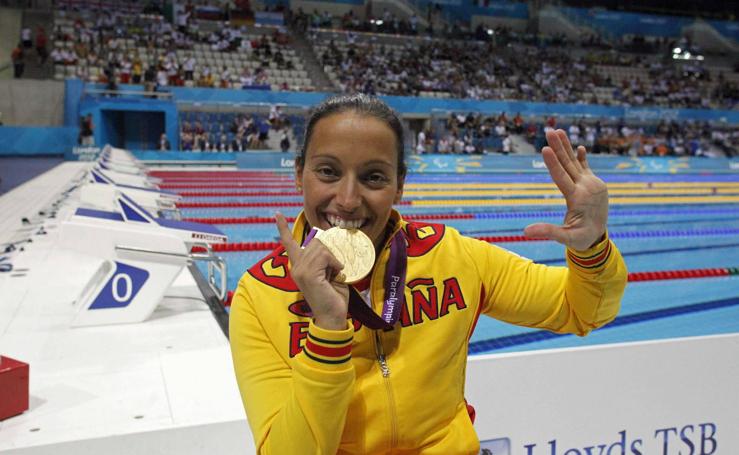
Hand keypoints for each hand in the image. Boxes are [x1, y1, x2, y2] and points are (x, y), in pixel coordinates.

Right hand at [276, 213, 349, 329]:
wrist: (333, 316)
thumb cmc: (333, 295)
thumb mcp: (328, 272)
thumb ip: (324, 259)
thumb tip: (327, 245)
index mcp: (299, 266)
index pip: (288, 243)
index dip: (283, 228)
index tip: (277, 214)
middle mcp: (296, 267)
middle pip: (315, 242)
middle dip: (330, 253)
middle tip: (333, 271)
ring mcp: (300, 271)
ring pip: (321, 248)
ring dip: (333, 259)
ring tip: (333, 274)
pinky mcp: (308, 274)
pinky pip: (324, 256)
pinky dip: (334, 263)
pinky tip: (335, 274)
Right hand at [524, 129, 607, 250]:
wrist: (600, 237)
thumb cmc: (580, 239)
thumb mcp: (565, 238)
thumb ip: (548, 232)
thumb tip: (526, 231)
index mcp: (578, 198)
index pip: (562, 177)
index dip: (553, 163)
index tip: (545, 148)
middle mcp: (586, 187)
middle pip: (568, 164)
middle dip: (558, 147)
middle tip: (549, 131)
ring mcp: (592, 184)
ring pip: (576, 163)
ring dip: (566, 147)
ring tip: (558, 131)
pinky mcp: (595, 184)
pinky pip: (586, 168)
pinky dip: (582, 158)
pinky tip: (580, 148)